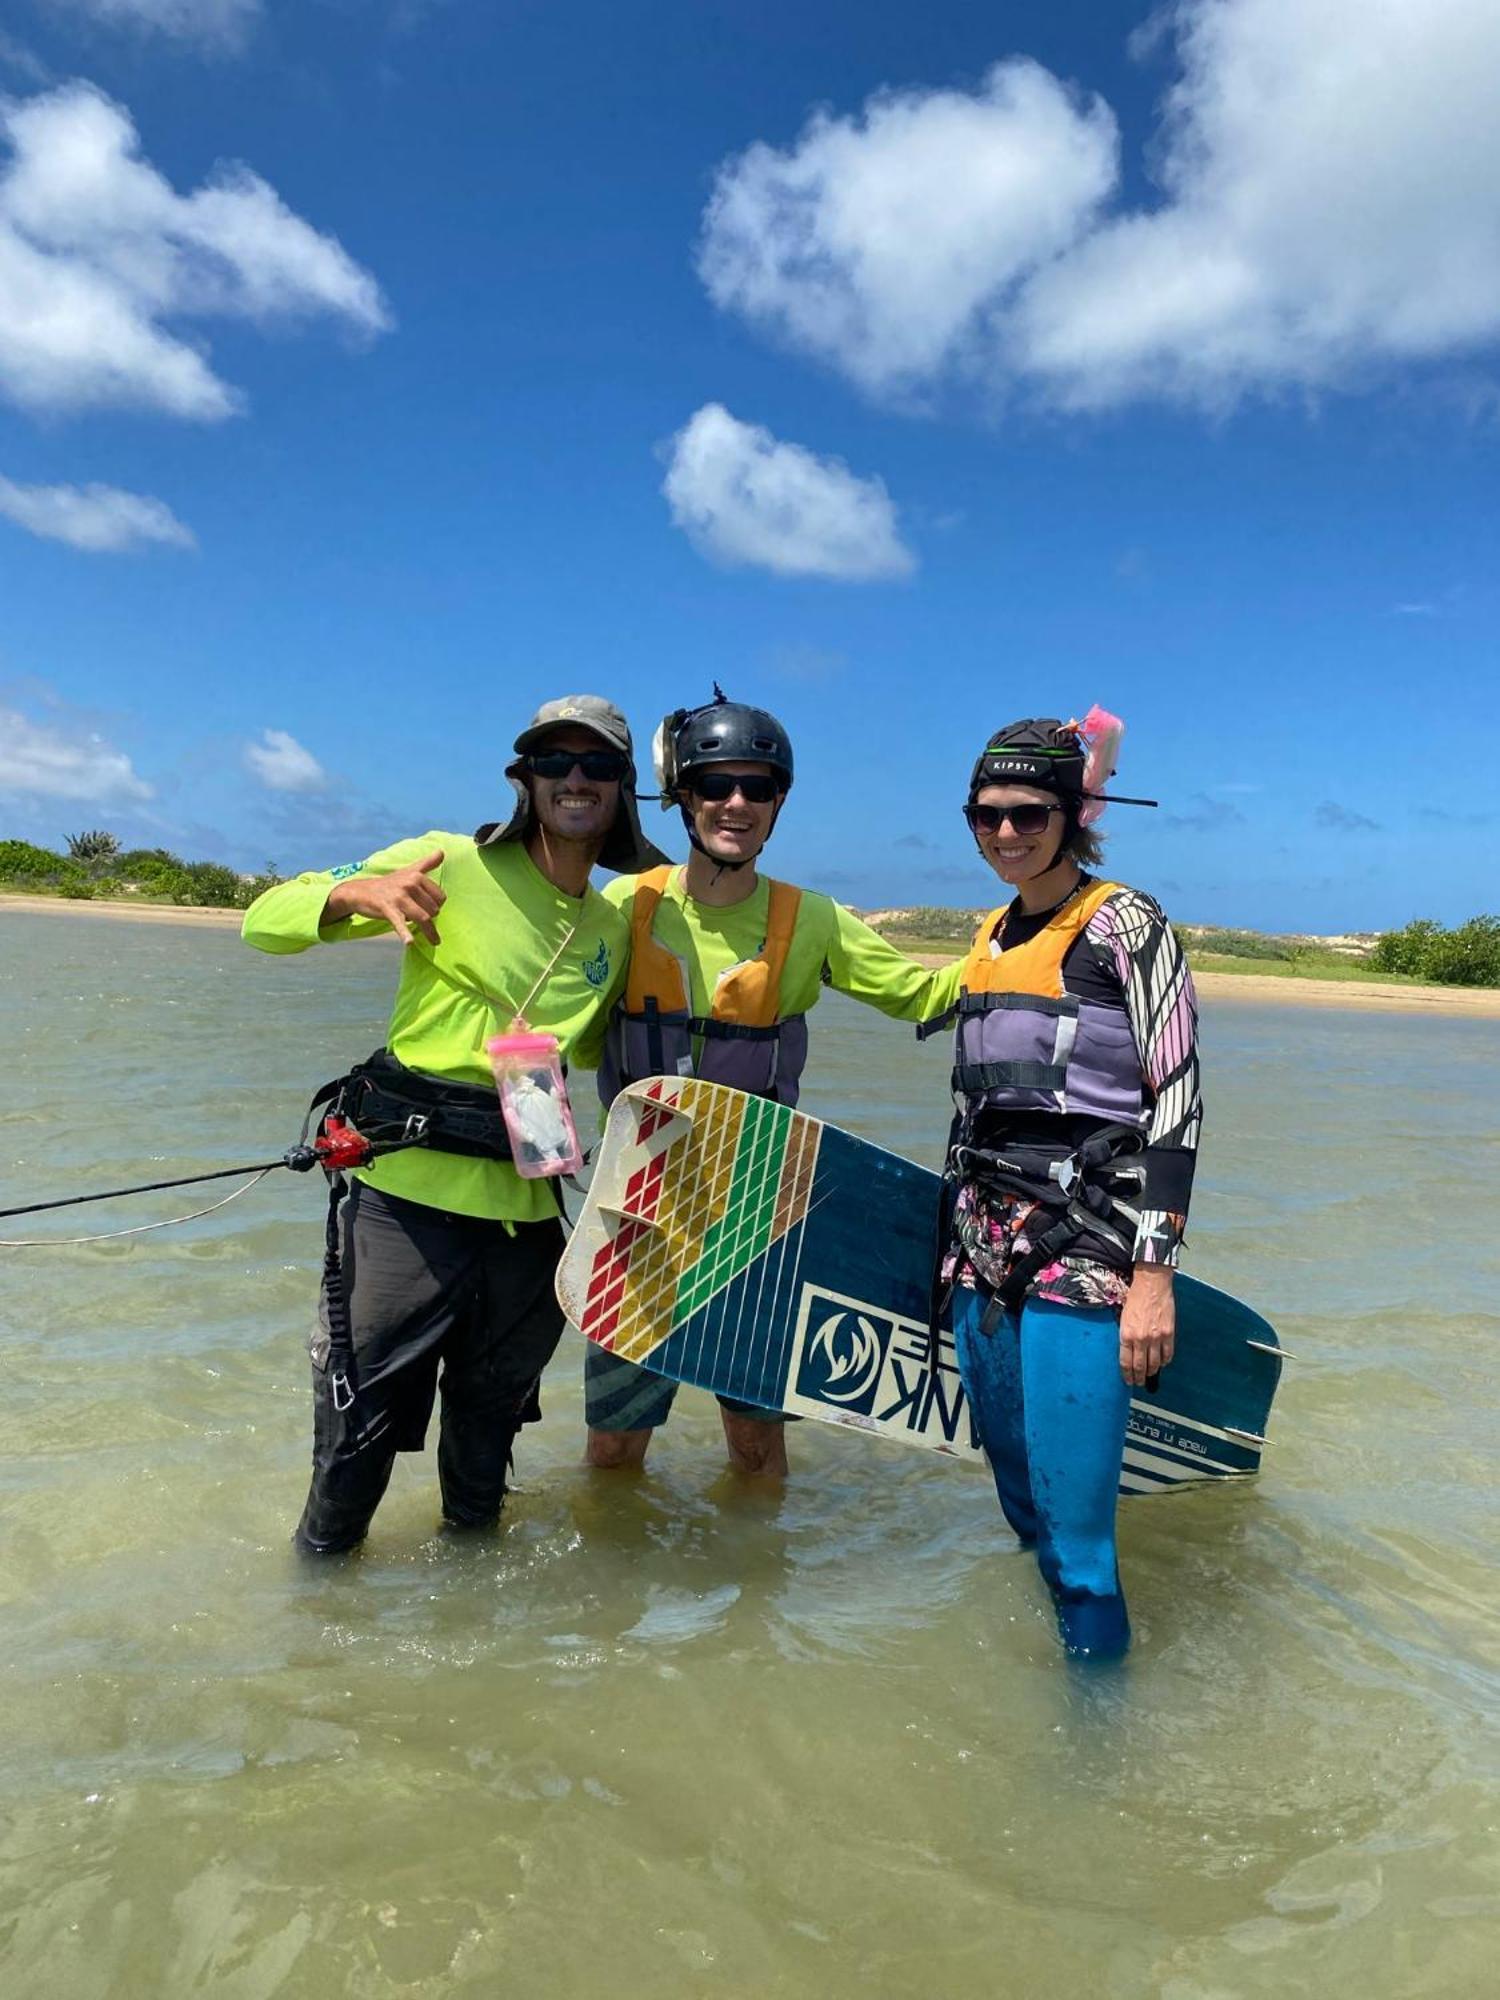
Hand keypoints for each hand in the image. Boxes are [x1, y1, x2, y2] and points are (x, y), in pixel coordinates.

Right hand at [324, 849, 444, 945]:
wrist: (360, 891)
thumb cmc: (389, 883)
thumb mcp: (408, 871)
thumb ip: (427, 863)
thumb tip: (442, 851)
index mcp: (417, 876)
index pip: (440, 897)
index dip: (437, 906)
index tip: (430, 910)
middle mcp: (409, 884)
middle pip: (433, 909)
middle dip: (431, 918)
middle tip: (424, 922)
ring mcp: (398, 897)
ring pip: (423, 918)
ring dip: (430, 932)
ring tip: (435, 942)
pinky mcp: (387, 909)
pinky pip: (399, 923)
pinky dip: (405, 933)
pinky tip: (410, 942)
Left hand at [1119, 1263, 1174, 1386]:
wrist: (1152, 1284)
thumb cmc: (1135, 1298)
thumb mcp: (1123, 1317)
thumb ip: (1125, 1335)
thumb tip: (1127, 1352)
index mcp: (1126, 1334)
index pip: (1125, 1362)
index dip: (1127, 1375)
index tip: (1128, 1380)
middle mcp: (1141, 1339)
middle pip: (1140, 1366)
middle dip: (1138, 1377)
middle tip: (1138, 1382)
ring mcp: (1156, 1337)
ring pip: (1154, 1363)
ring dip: (1152, 1371)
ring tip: (1149, 1374)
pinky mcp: (1169, 1333)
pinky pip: (1168, 1354)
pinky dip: (1165, 1361)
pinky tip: (1162, 1362)